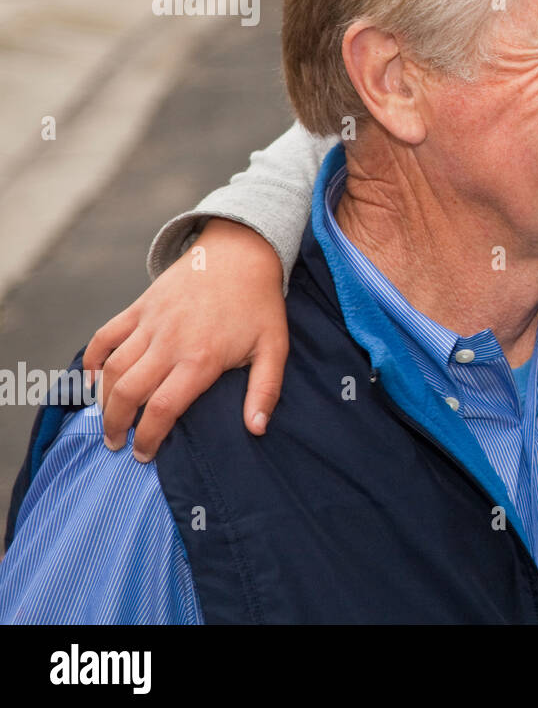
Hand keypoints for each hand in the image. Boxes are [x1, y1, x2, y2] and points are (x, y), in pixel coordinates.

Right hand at [83, 219, 290, 461]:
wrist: (241, 252)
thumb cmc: (259, 304)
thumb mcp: (274, 347)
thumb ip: (265, 391)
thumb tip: (257, 429)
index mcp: (201, 358)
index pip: (163, 408)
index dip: (149, 438)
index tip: (144, 455)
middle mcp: (170, 342)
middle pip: (128, 393)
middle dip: (116, 425)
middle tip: (117, 444)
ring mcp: (151, 322)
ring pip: (112, 369)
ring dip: (103, 400)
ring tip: (108, 421)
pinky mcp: (140, 306)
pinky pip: (104, 336)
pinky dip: (92, 360)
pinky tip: (93, 381)